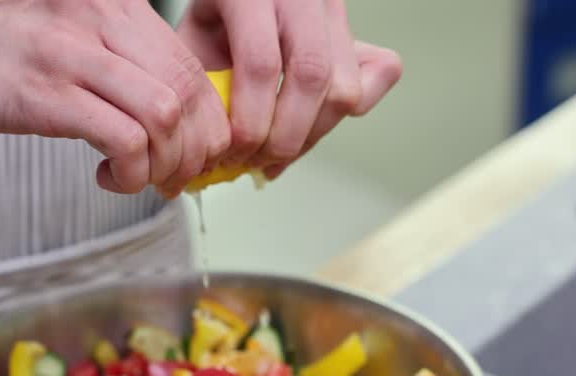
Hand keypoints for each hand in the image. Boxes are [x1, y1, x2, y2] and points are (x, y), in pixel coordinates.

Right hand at [0, 0, 230, 193]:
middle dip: (195, 151)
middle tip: (175, 179)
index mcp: (116, 8)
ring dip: (164, 166)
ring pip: (165, 117)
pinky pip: (123, 140)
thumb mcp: (73, 43)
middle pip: (189, 93)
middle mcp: (102, 21)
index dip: (207, 123)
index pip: (193, 68)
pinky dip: (130, 173)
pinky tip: (107, 178)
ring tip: (141, 181)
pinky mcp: (47, 96)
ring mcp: (74, 56)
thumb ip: (121, 66)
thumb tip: (174, 119)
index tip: (193, 157)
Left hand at [176, 0, 401, 179]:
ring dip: (312, 136)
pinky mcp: (359, 29)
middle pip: (311, 79)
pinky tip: (312, 126)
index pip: (261, 65)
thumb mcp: (194, 43)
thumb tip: (205, 155)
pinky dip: (350, 112)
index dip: (249, 123)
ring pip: (345, 88)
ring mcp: (334, 10)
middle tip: (257, 161)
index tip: (233, 153)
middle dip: (284, 138)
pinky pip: (380, 74)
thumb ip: (203, 87)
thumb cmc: (216, 22)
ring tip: (277, 153)